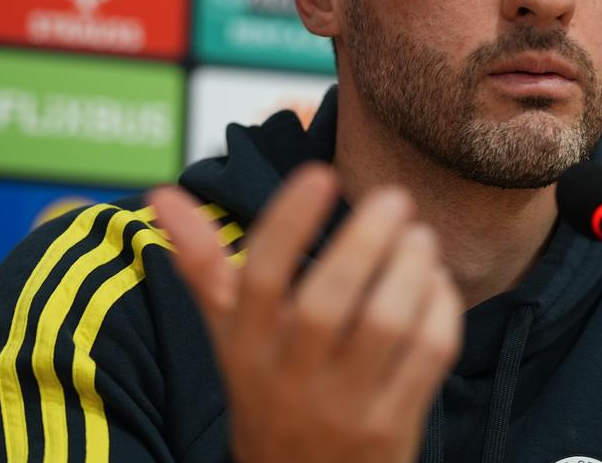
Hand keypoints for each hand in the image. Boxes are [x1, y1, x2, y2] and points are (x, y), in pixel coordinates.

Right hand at [148, 163, 462, 462]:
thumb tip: (161, 194)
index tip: (320, 173)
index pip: (258, 277)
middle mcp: (288, 379)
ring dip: (411, 270)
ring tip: (420, 238)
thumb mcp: (229, 336)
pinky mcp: (392, 428)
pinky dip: (440, 310)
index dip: (289, 220)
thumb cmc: (267, 393)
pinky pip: (427, 357)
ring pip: (385, 325)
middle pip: (326, 301)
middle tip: (395, 199)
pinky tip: (436, 284)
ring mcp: (343, 408)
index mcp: (243, 348)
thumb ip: (202, 264)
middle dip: (366, 242)